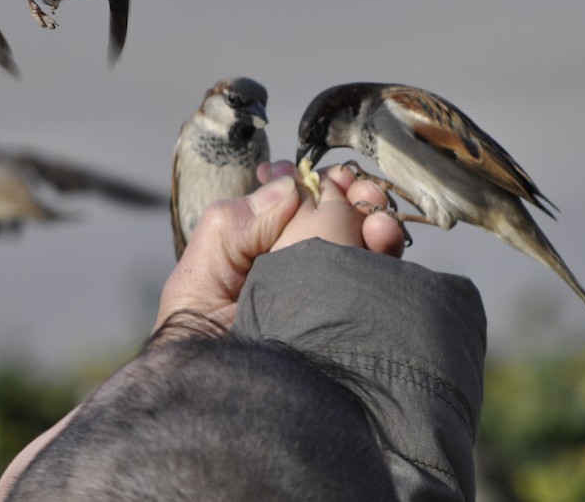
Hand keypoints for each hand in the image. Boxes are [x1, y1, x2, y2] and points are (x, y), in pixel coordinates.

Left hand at [155, 161, 405, 329]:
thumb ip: (236, 222)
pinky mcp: (355, 319)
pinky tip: (382, 239)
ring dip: (373, 216)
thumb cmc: (198, 345)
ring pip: (361, 240)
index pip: (289, 203)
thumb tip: (288, 185)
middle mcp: (295, 268)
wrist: (227, 406)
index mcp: (256, 252)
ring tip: (376, 216)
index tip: (316, 177)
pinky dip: (386, 248)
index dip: (306, 183)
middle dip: (349, 194)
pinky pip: (380, 276)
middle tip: (357, 189)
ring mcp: (328, 294)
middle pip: (333, 215)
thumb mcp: (200, 272)